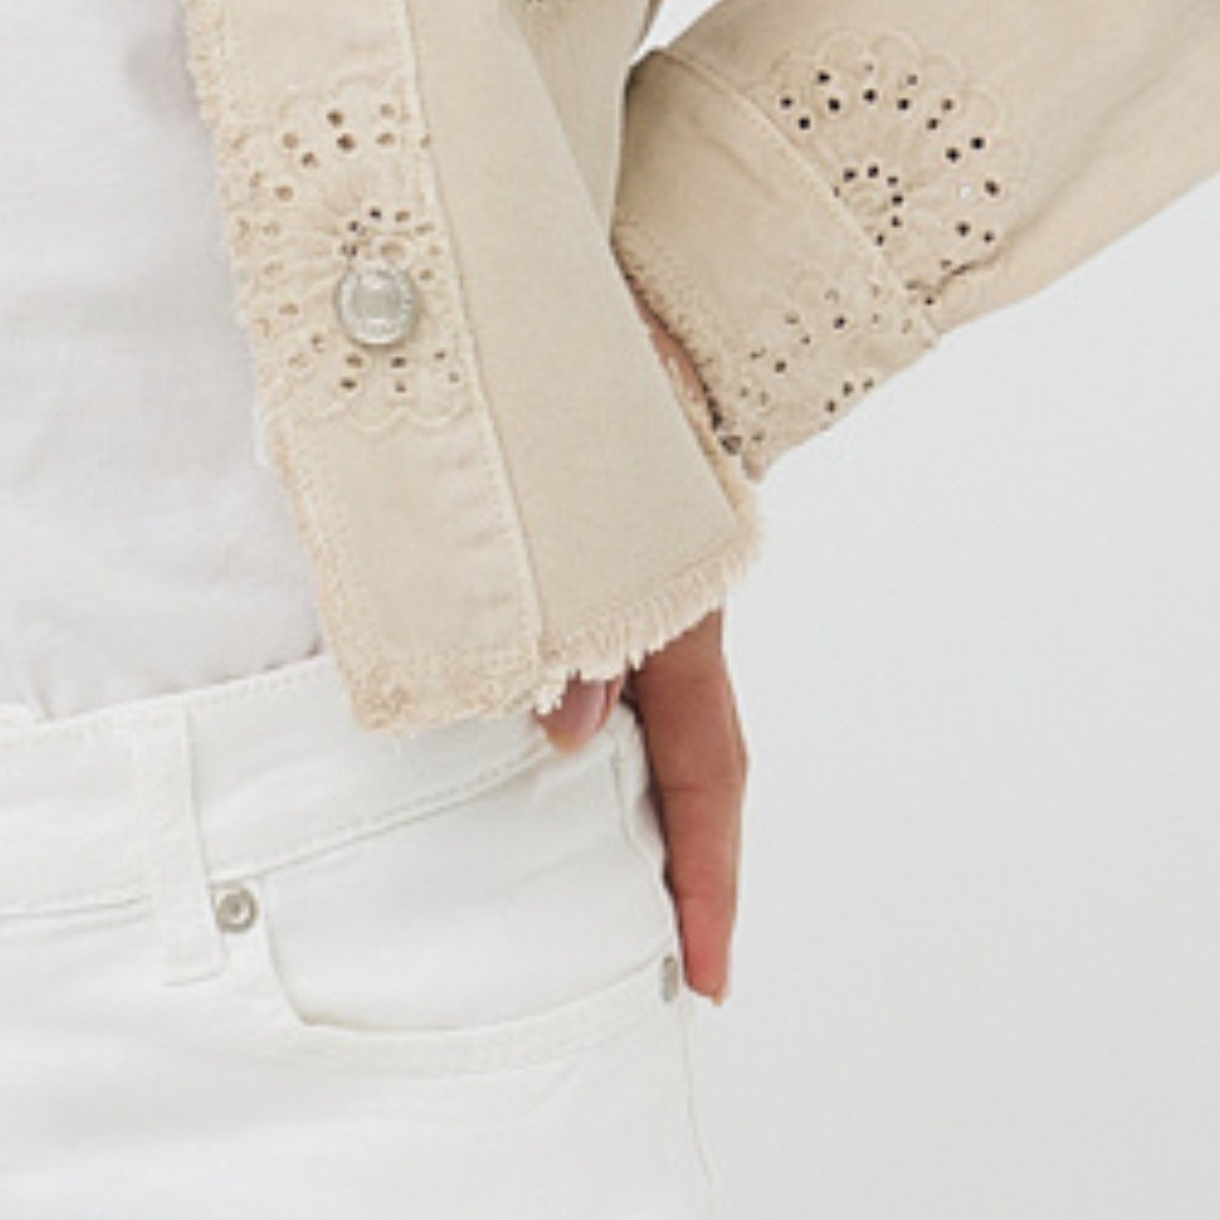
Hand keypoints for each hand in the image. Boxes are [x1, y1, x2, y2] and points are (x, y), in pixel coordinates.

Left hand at [534, 294, 746, 999]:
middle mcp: (667, 588)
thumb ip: (576, 597)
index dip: (709, 875)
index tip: (705, 975)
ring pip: (627, 697)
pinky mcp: (580, 529)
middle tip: (647, 968)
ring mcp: (629, 560)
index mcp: (680, 587)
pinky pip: (577, 637)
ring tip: (563, 883)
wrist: (586, 245)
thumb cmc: (584, 340)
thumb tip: (570, 728)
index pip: (707, 760)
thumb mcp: (575, 467)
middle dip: (672, 858)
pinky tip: (509, 731)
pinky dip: (558, 697)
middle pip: (681, 749)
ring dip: (605, 781)